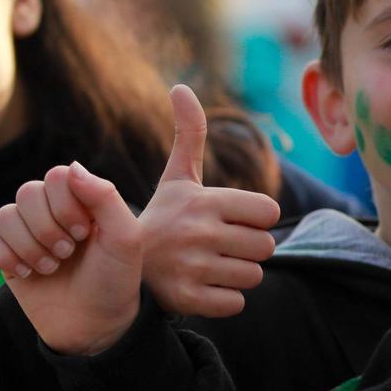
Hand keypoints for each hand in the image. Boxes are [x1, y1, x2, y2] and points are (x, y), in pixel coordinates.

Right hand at [0, 161, 143, 355]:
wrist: (96, 327)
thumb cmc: (116, 281)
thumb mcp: (125, 239)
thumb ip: (105, 198)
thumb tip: (72, 167)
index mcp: (83, 201)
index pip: (57, 176)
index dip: (65, 205)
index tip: (85, 233)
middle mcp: (54, 212)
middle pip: (27, 192)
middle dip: (47, 228)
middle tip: (68, 253)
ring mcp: (29, 233)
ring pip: (5, 215)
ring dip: (29, 245)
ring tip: (52, 267)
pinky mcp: (9, 255)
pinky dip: (5, 256)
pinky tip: (27, 273)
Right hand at [138, 85, 281, 317]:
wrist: (120, 265)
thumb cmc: (162, 217)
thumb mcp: (177, 177)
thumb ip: (189, 134)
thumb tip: (181, 86)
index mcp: (204, 201)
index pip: (269, 213)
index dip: (255, 219)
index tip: (229, 221)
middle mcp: (198, 232)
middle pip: (266, 247)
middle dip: (249, 249)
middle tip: (219, 247)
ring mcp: (192, 267)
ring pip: (253, 276)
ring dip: (237, 274)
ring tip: (208, 265)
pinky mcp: (188, 299)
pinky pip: (237, 303)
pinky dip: (224, 299)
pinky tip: (201, 286)